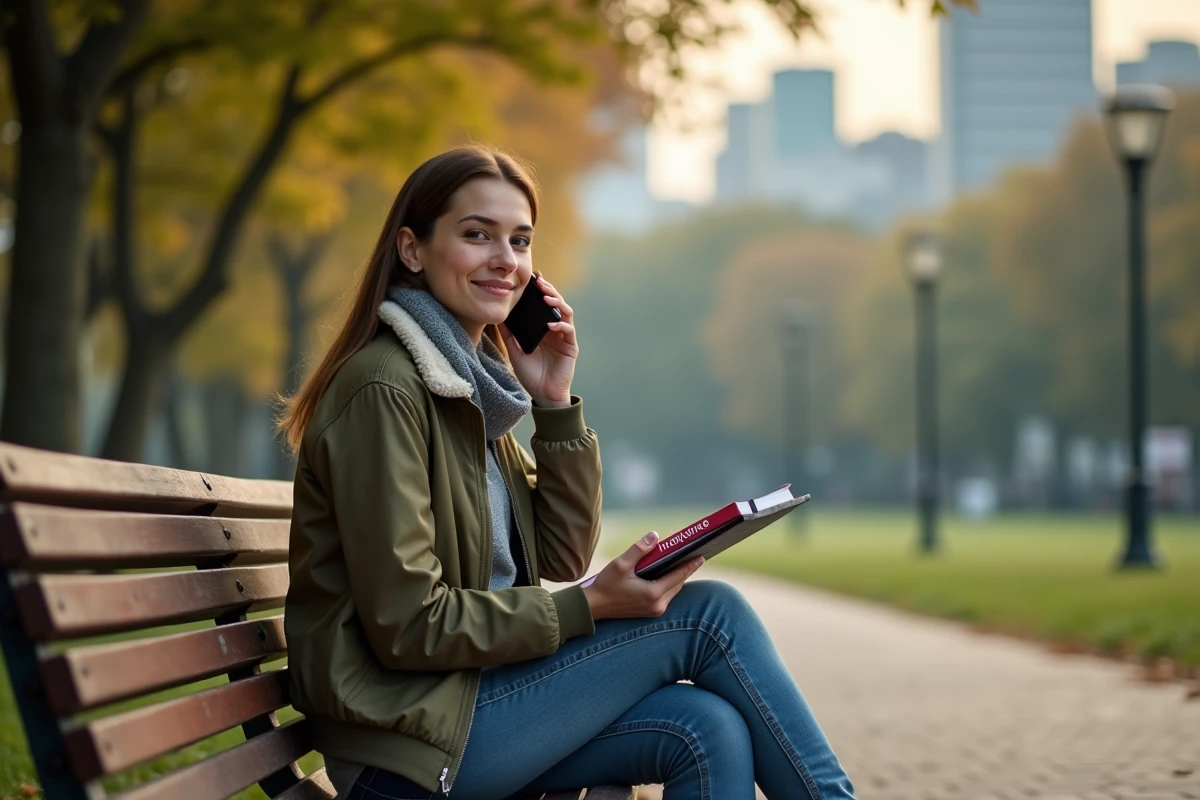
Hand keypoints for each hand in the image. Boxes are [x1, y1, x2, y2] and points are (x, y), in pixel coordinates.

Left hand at [500, 274, 575, 407]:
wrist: (543, 395)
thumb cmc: (531, 375)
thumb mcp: (515, 351)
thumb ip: (509, 335)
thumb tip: (498, 318)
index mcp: (543, 328)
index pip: (543, 305)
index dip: (540, 291)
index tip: (531, 279)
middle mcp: (555, 330)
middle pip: (556, 304)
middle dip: (549, 291)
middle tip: (539, 282)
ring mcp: (564, 337)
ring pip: (565, 313)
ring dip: (557, 303)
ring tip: (547, 297)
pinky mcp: (571, 347)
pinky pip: (569, 331)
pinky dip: (560, 325)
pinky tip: (550, 324)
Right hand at [581, 531, 704, 619]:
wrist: (594, 606)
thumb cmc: (606, 585)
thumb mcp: (621, 564)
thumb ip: (639, 549)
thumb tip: (655, 535)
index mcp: (652, 594)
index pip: (678, 576)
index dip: (690, 565)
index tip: (702, 556)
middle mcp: (657, 605)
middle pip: (678, 584)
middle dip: (685, 570)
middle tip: (694, 554)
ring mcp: (654, 611)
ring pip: (674, 590)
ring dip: (677, 578)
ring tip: (682, 561)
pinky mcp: (650, 612)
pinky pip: (667, 596)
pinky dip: (669, 584)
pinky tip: (668, 573)